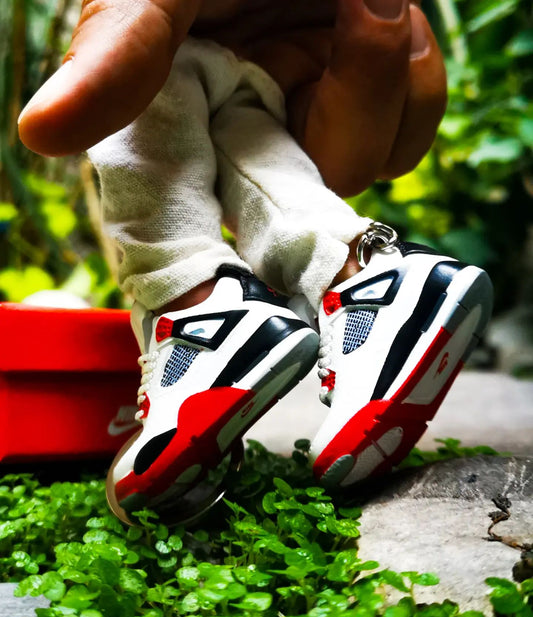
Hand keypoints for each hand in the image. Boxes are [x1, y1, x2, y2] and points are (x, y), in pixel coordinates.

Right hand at [18, 0, 446, 196]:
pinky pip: (417, 114)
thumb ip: (117, 58)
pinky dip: (408, 66)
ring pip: (385, 154)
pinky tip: (376, 10)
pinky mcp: (374, 91)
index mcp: (203, 127)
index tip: (285, 185)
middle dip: (352, 102)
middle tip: (350, 8)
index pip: (234, 213)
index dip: (264, 219)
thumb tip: (40, 134)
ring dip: (384, 71)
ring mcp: (321, 115)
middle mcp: (264, 133)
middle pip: (328, 188)